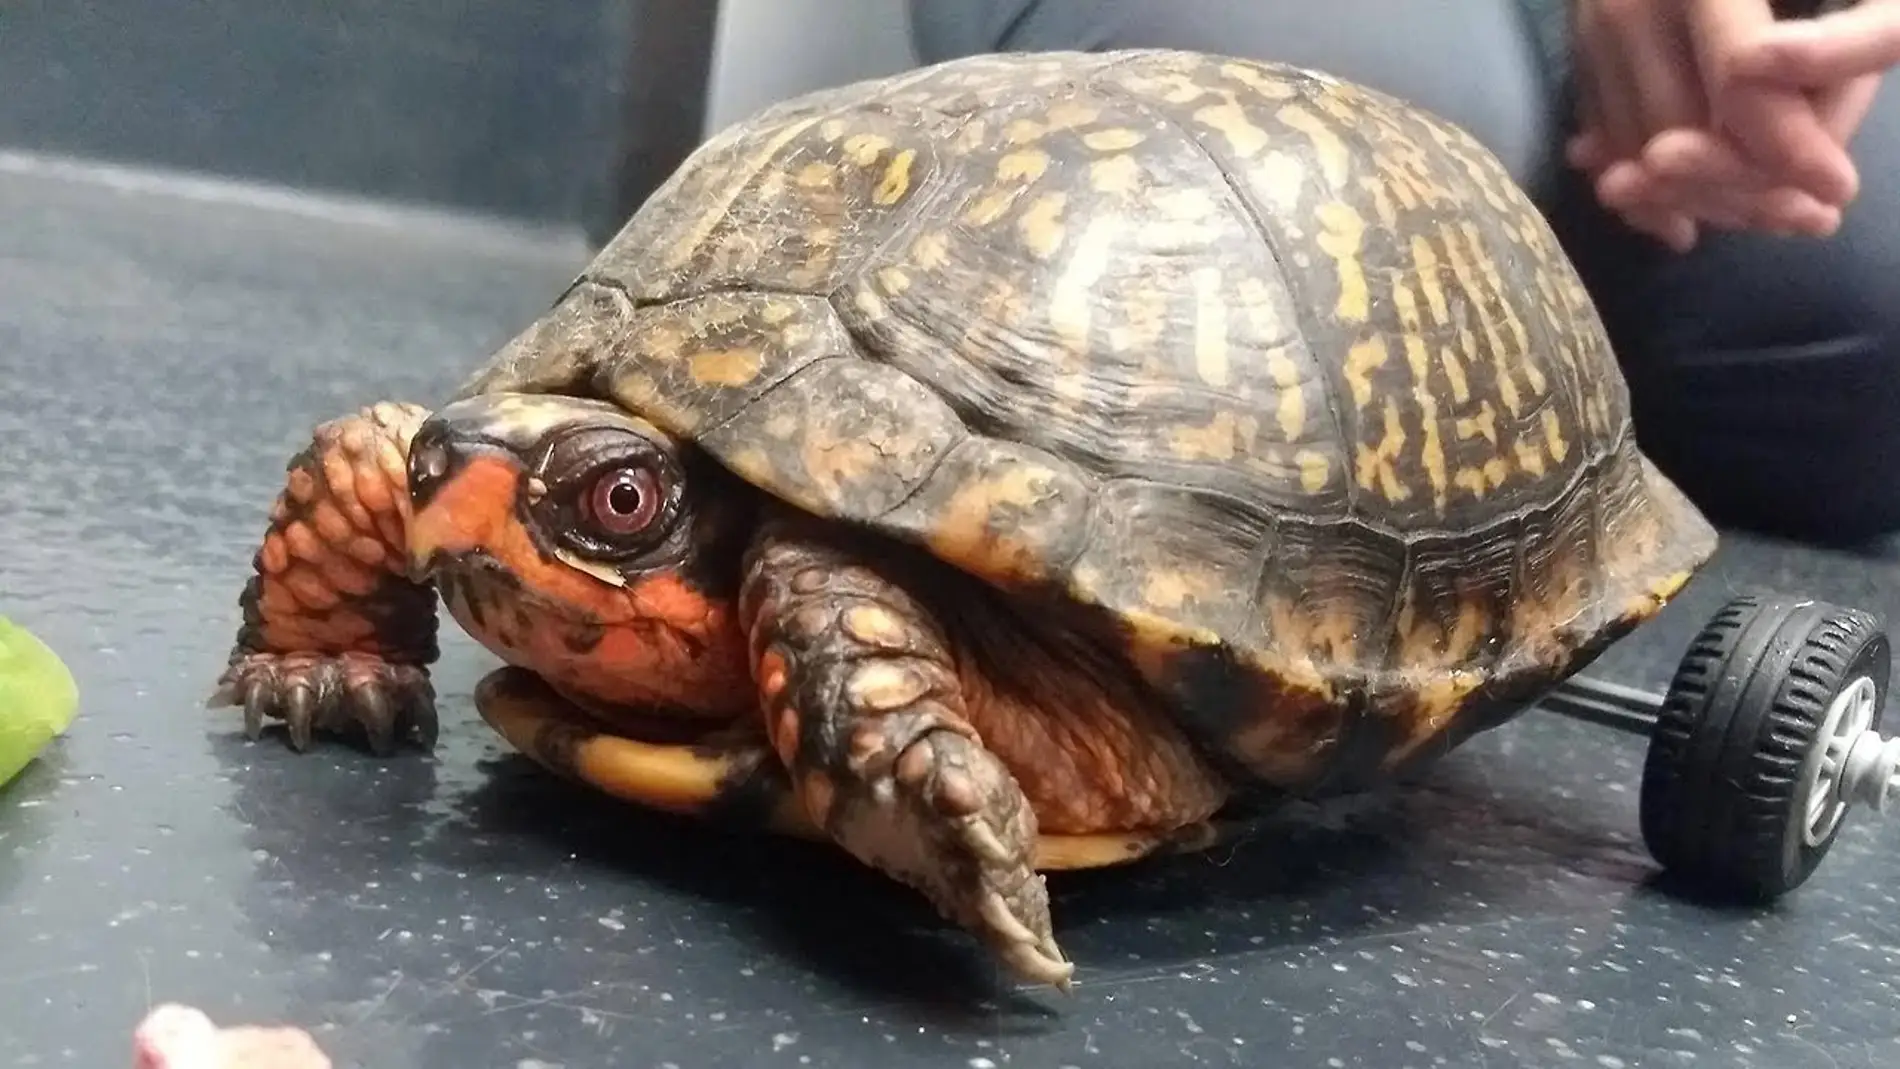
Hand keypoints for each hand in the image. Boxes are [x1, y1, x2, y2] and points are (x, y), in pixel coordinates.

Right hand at [1566, 0, 1876, 249]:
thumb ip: (1853, 48)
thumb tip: (1821, 171)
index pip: (1742, 81)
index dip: (1791, 145)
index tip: (1840, 190)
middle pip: (1679, 129)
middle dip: (1742, 188)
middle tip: (1807, 219)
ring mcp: (1589, 22)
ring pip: (1638, 143)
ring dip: (1700, 198)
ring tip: (1768, 221)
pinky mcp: (1577, 41)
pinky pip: (1608, 130)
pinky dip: (1649, 182)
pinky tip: (1684, 216)